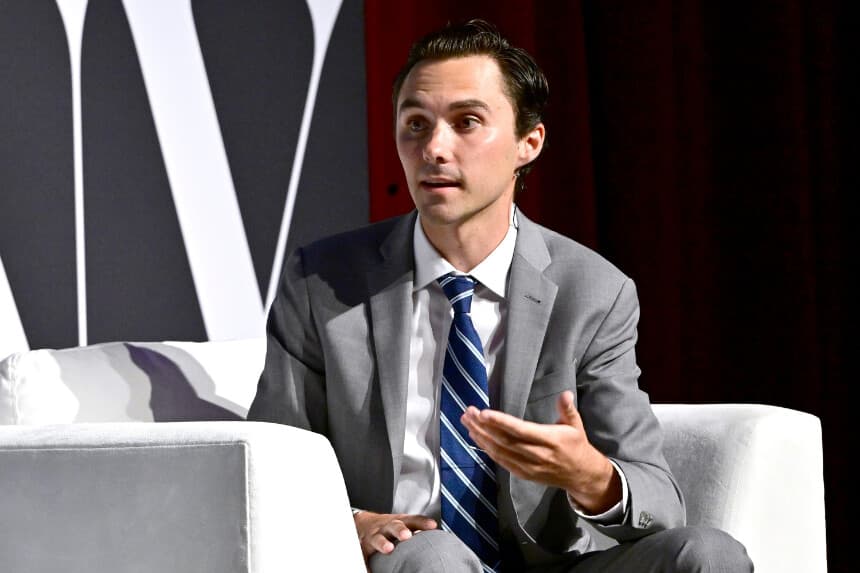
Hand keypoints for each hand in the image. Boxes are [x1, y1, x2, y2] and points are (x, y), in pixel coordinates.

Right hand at [353, 510, 436, 563]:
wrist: (364, 524)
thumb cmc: (390, 527)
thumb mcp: (404, 523)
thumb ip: (419, 528)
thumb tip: (438, 538)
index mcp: (400, 522)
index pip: (413, 520)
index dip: (423, 522)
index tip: (432, 526)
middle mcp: (387, 527)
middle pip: (395, 526)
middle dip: (400, 530)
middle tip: (406, 535)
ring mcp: (375, 536)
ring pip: (378, 538)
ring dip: (383, 542)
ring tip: (388, 549)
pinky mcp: (363, 546)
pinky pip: (363, 555)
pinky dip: (366, 563)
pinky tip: (370, 570)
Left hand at [461, 390, 620, 513]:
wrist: (581, 475)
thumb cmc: (576, 445)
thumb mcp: (576, 425)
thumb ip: (567, 409)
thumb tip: (565, 393)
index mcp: (550, 440)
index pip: (521, 430)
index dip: (501, 422)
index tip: (483, 412)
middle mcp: (537, 455)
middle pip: (505, 440)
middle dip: (484, 426)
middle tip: (468, 412)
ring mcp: (529, 467)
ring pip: (500, 452)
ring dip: (481, 437)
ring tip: (467, 421)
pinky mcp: (523, 474)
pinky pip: (501, 461)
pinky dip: (487, 449)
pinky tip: (476, 437)